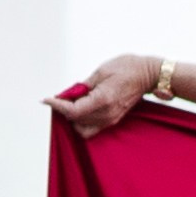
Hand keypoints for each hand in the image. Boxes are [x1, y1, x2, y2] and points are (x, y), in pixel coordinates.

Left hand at [47, 55, 162, 134]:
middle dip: (64, 111)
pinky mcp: (113, 120)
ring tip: (71, 103)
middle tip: (59, 98)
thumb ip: (82, 86)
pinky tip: (81, 107)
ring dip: (73, 118)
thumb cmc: (127, 68)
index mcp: (103, 100)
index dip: (57, 106)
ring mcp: (111, 119)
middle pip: (75, 121)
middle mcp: (107, 113)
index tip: (47, 99)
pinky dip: (82, 120)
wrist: (148, 74)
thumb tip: (68, 95)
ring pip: (82, 128)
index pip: (73, 111)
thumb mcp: (100, 72)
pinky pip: (92, 128)